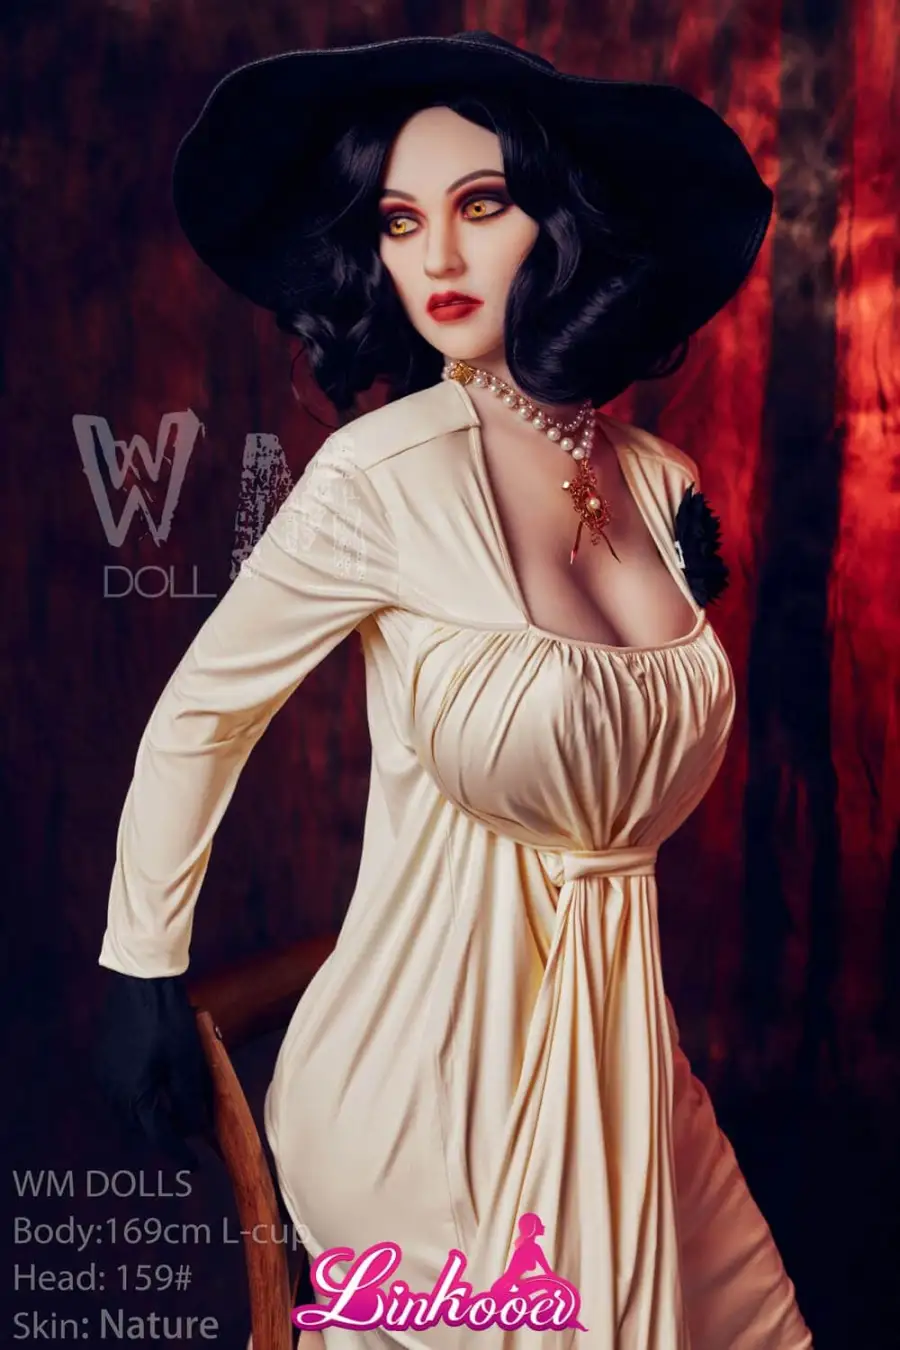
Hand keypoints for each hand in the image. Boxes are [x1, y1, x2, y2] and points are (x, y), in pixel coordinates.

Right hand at [93, 970, 214, 1169]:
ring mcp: (103, 1075)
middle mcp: (111, 1092)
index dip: (178, 1153)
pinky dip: (138, 1099)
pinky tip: (156, 1089)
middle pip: (138, 1129)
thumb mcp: (186, 1062)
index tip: (193, 1165)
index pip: (157, 1137)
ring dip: (149, 1118)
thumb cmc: (167, 1021)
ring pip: (127, 1112)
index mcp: (133, 1096)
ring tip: (174, 1113)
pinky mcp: (103, 1060)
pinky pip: (119, 1092)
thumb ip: (190, 1099)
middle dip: (162, 1136)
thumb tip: (195, 1128)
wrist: (141, 981)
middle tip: (186, 1136)